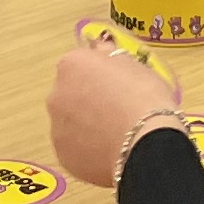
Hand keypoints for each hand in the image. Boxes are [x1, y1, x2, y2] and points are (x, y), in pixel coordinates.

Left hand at [46, 27, 186, 186]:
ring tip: (116, 134)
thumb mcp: (134, 64)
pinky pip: (75, 148)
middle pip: (70, 93)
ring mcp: (57, 127)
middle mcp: (56, 94)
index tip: (118, 84)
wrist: (147, 143)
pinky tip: (110, 151)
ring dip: (86, 125)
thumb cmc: (144, 96)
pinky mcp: (63, 156)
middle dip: (88, 99)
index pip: (80, 64)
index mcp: (71, 65)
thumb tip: (99, 47)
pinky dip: (88, 149)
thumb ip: (109, 55)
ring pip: (70, 122)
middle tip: (117, 109)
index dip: (100, 74)